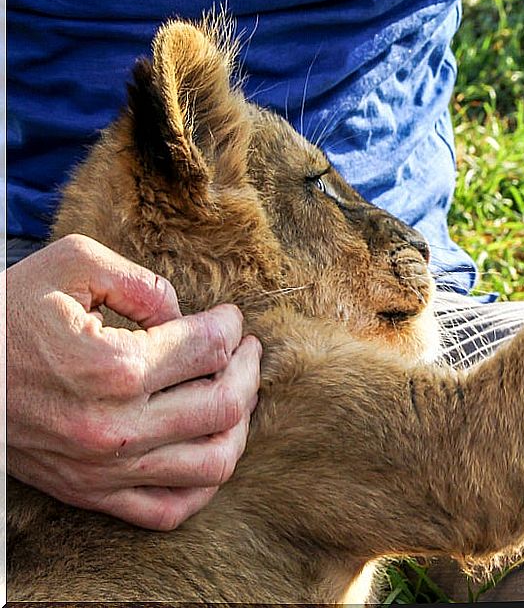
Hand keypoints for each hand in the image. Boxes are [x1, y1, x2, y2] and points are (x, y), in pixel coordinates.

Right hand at [2, 234, 260, 530]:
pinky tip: (209, 448)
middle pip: (225, 405)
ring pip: (213, 464)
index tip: (228, 318)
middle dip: (249, 370)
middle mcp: (114, 426)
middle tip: (245, 350)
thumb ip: (142, 282)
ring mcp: (104, 469)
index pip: (211, 348)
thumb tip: (188, 314)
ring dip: (240, 426)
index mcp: (113, 366)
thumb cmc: (11, 315)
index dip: (230, 326)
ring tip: (235, 394)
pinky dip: (204, 485)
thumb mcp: (71, 265)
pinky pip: (171, 510)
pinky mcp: (92, 495)